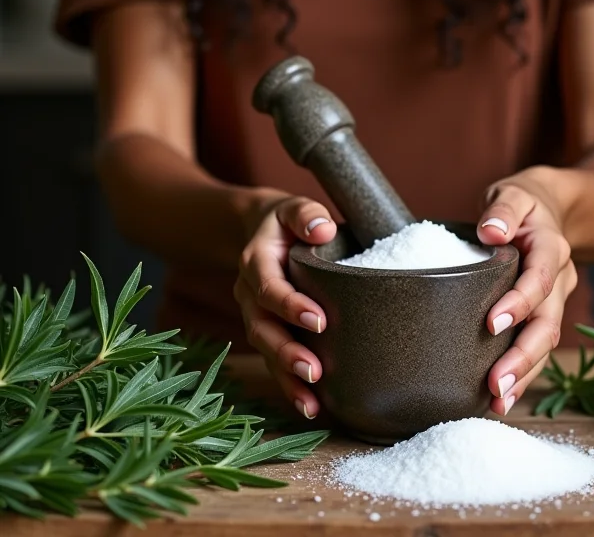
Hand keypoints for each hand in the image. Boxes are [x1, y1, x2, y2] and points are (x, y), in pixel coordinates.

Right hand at [233, 190, 335, 419]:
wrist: (263, 230)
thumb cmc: (287, 221)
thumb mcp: (294, 208)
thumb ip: (306, 215)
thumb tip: (323, 230)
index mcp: (256, 261)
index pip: (269, 287)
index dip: (290, 305)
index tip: (320, 320)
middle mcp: (249, 293)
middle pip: (261, 327)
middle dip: (285, 352)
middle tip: (313, 370)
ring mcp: (254, 315)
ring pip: (265, 351)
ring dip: (286, 378)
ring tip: (311, 403)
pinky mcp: (266, 331)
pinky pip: (273, 361)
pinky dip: (288, 385)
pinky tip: (310, 407)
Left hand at [477, 167, 577, 414]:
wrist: (550, 207)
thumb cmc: (524, 202)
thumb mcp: (514, 193)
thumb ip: (504, 209)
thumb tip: (491, 231)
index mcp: (551, 247)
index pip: (540, 278)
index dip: (520, 302)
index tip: (492, 323)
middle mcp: (560, 278)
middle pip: (547, 323)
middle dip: (523, 357)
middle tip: (495, 384)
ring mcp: (555, 299)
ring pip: (545, 342)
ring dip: (524, 374)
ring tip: (498, 403)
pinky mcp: (544, 312)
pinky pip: (537, 346)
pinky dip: (524, 374)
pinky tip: (502, 399)